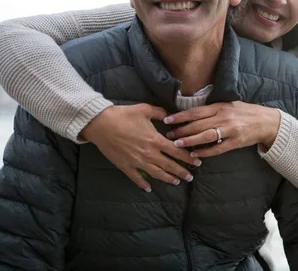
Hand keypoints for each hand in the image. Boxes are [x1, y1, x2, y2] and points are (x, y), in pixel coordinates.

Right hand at [79, 104, 201, 190]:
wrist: (101, 124)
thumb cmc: (123, 115)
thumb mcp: (145, 109)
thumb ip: (160, 113)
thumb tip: (171, 116)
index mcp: (155, 140)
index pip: (176, 151)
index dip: (187, 157)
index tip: (196, 162)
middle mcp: (149, 153)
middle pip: (169, 165)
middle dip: (181, 172)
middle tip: (190, 177)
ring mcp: (137, 162)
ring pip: (156, 173)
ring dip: (167, 178)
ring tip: (176, 182)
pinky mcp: (125, 166)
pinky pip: (136, 178)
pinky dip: (143, 184)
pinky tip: (148, 189)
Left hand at [163, 101, 280, 157]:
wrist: (266, 122)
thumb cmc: (245, 112)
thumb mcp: (229, 105)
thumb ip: (212, 109)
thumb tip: (191, 113)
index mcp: (220, 106)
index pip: (196, 111)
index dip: (180, 116)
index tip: (167, 119)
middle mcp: (224, 117)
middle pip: (198, 124)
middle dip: (181, 130)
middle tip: (169, 135)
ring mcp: (230, 130)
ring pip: (206, 136)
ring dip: (190, 141)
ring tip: (177, 145)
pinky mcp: (235, 142)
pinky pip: (217, 148)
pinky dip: (205, 152)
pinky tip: (195, 155)